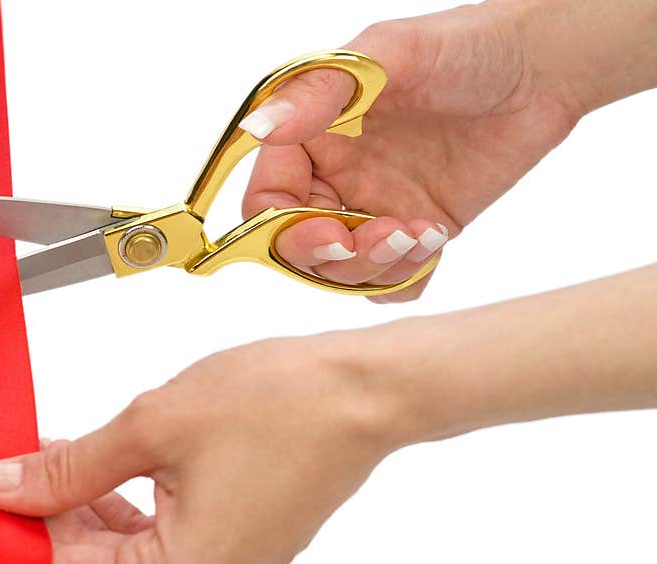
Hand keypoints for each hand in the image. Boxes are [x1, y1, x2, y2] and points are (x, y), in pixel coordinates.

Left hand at [0, 332, 407, 563]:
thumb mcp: (152, 427)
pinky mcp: (233, 561)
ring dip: (75, 506)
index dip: (3, 526)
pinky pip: (155, 546)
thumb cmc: (283, 403)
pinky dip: (118, 510)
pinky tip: (88, 471)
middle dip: (36, 510)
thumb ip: (64, 467)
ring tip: (37, 454)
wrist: (359, 392)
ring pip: (119, 554)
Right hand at [241, 1, 579, 301]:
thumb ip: (319, 93)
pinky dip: (404, 277)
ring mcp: (373, 207)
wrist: (542, 69)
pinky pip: (390, 281)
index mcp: (309, 138)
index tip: (332, 231)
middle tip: (386, 235)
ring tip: (421, 234)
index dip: (284, 229)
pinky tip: (435, 238)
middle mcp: (333, 178)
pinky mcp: (413, 229)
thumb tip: (258, 126)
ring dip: (375, 268)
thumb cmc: (465, 45)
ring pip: (343, 273)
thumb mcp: (389, 55)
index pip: (265, 203)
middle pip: (298, 249)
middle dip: (336, 258)